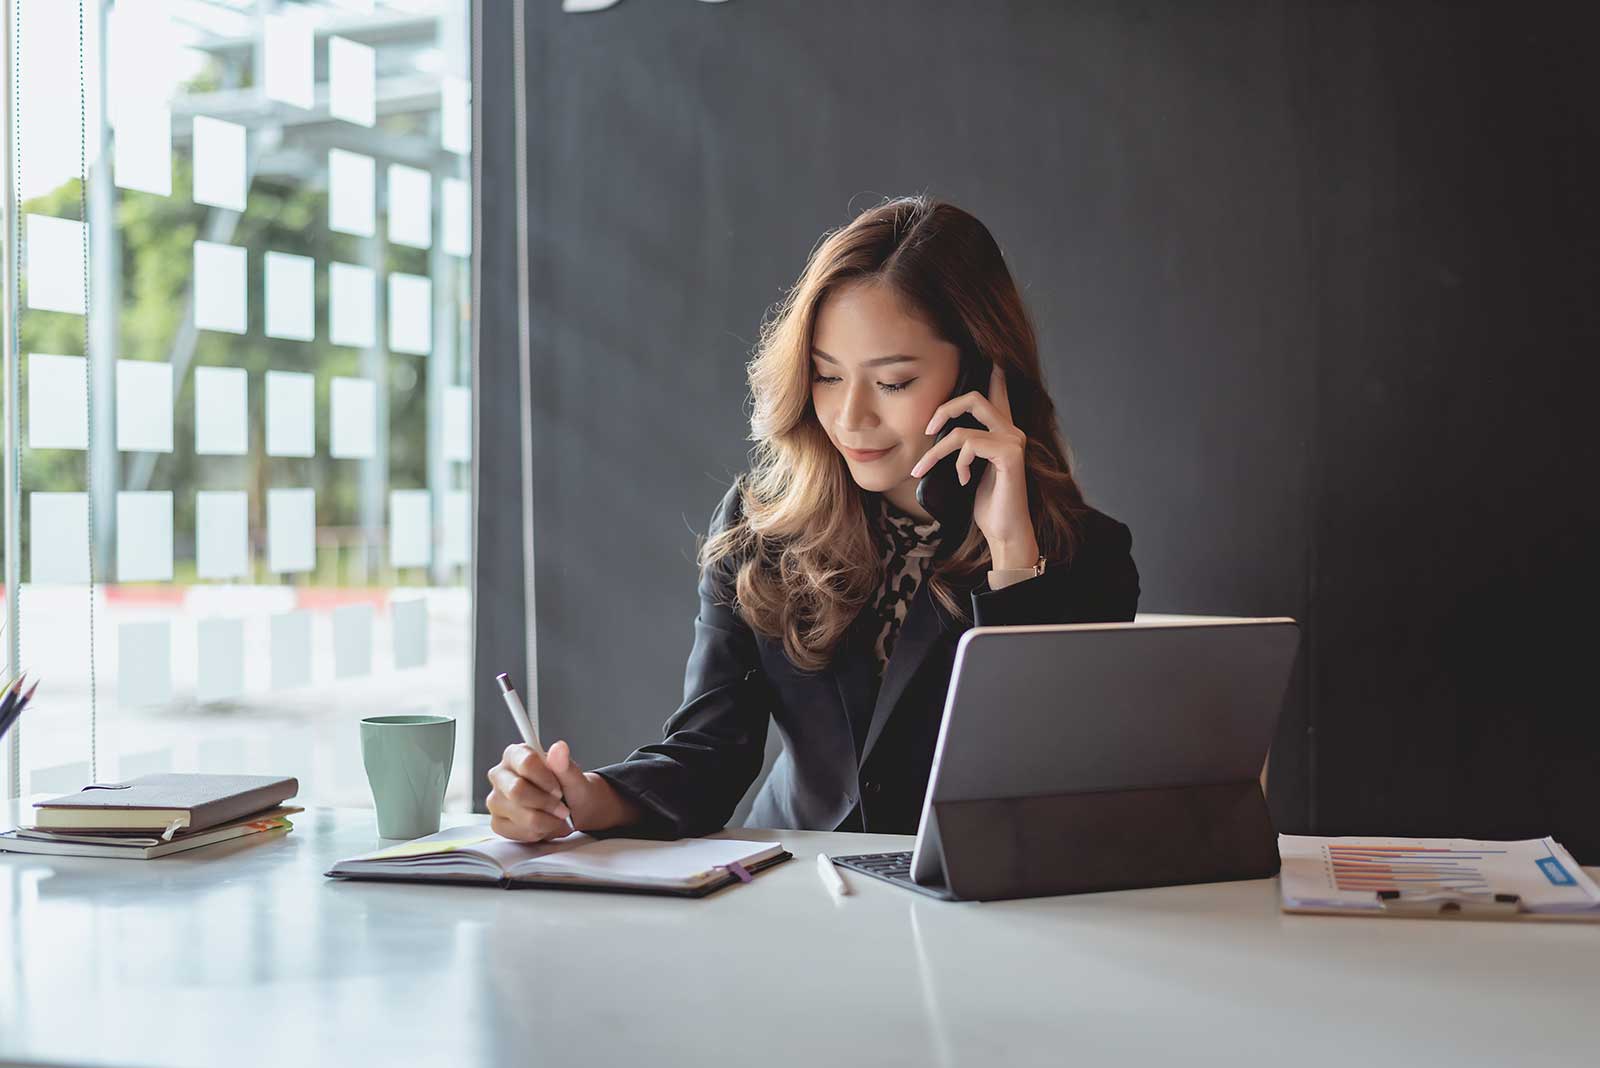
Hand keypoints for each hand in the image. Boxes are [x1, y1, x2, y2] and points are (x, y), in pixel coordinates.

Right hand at [485, 741, 639, 841]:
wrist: (572, 810)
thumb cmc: (569, 789)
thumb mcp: (573, 776)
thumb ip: (564, 764)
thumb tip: (559, 748)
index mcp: (515, 754)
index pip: (525, 763)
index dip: (545, 779)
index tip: (558, 790)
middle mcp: (500, 775)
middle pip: (517, 791)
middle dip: (546, 803)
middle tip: (562, 808)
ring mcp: (496, 799)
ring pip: (519, 814)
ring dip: (546, 820)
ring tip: (556, 817)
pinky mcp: (498, 822)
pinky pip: (517, 832)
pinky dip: (538, 832)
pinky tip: (545, 825)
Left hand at [908, 363, 1039, 568]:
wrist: (1003, 530)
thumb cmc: (985, 502)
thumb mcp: (967, 468)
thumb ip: (961, 447)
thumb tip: (936, 433)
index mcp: (1001, 432)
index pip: (997, 394)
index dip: (993, 374)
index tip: (991, 357)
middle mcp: (1011, 431)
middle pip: (974, 398)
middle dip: (944, 409)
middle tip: (927, 428)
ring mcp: (1013, 441)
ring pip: (962, 429)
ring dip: (936, 451)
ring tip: (924, 469)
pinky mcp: (1010, 455)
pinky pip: (970, 445)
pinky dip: (958, 463)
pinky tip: (963, 480)